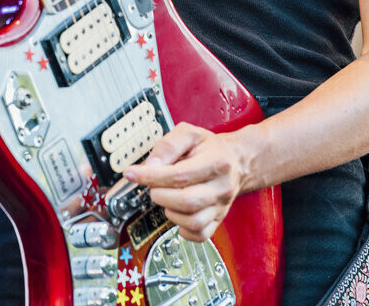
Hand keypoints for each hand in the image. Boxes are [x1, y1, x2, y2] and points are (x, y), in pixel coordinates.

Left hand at [123, 122, 248, 241]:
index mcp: (216, 162)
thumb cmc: (209, 146)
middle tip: (152, 186)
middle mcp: (221, 187)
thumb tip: (150, 165)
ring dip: (170, 211)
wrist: (235, 160)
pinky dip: (183, 229)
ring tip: (165, 197)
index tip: (132, 174)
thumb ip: (168, 145)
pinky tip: (176, 213)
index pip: (179, 175)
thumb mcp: (189, 133)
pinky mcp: (219, 219)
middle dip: (160, 194)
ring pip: (193, 222)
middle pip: (186, 201)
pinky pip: (200, 235)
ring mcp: (222, 206)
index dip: (151, 176)